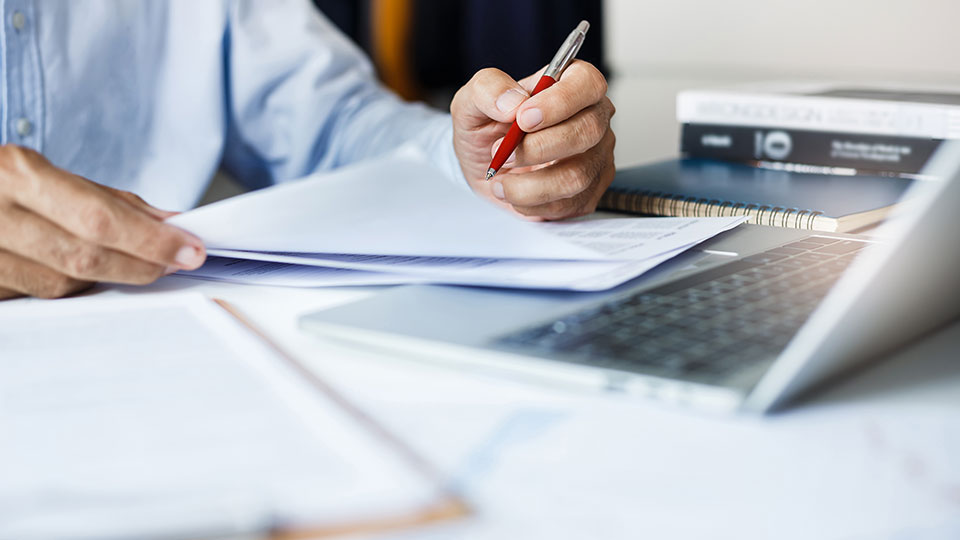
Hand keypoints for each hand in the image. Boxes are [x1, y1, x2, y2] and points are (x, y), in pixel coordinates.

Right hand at [0, 145, 205, 298]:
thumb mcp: (46, 174)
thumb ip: (108, 200)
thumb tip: (169, 223)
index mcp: (14, 174)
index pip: (99, 218)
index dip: (150, 240)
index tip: (190, 249)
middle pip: (84, 258)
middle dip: (140, 264)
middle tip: (177, 261)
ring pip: (61, 285)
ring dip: (105, 278)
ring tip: (130, 263)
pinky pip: (35, 297)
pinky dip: (66, 286)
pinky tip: (80, 273)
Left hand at [450, 60, 614, 219]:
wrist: (484, 168)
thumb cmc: (486, 129)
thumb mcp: (471, 101)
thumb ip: (487, 90)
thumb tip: (512, 103)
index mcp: (571, 83)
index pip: (587, 84)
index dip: (559, 102)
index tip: (523, 119)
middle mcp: (593, 117)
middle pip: (588, 132)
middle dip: (538, 148)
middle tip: (503, 154)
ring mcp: (596, 157)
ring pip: (577, 176)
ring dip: (530, 185)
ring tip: (501, 180)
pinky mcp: (589, 191)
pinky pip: (569, 204)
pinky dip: (532, 203)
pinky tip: (514, 193)